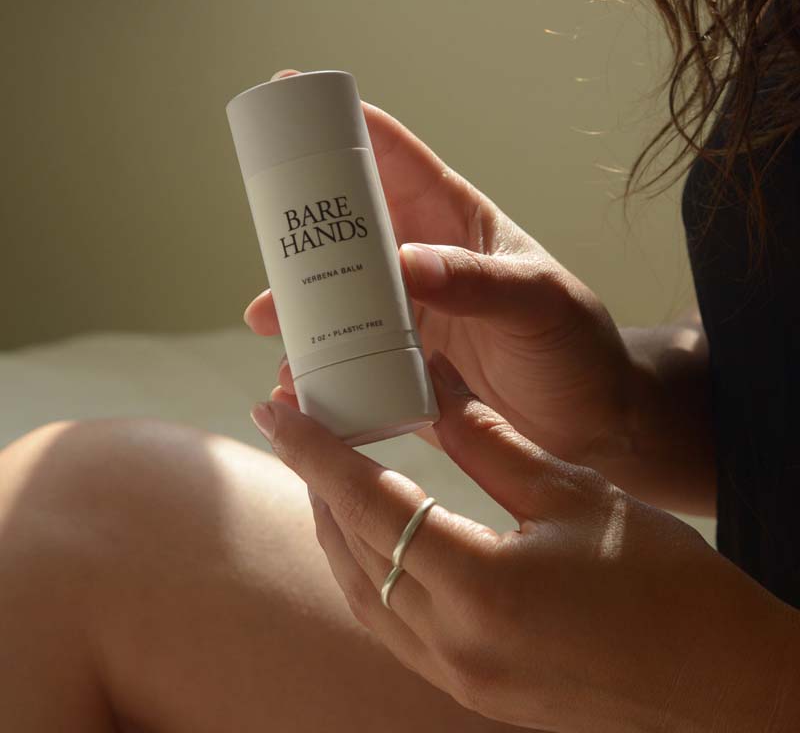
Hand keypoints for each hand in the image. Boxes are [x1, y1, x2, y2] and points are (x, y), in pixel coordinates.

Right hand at [245, 69, 635, 465]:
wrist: (590, 421)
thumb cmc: (576, 345)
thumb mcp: (537, 301)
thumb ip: (478, 281)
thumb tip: (405, 263)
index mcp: (454, 222)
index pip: (393, 157)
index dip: (344, 125)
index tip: (289, 92)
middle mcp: (424, 261)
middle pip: (348, 227)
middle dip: (301, 226)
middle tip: (266, 236)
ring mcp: (410, 313)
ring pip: (339, 293)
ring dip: (302, 304)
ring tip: (268, 322)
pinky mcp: (402, 363)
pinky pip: (350, 355)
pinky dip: (321, 364)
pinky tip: (300, 381)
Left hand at [251, 350, 797, 731]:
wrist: (720, 681)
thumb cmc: (665, 583)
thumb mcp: (573, 495)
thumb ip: (489, 443)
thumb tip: (434, 387)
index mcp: (481, 586)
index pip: (369, 503)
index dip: (317, 451)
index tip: (275, 410)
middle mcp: (454, 643)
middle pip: (351, 548)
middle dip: (315, 483)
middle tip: (295, 428)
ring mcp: (458, 676)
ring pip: (361, 593)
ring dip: (333, 528)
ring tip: (323, 473)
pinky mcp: (470, 689)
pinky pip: (388, 624)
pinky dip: (365, 572)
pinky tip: (368, 538)